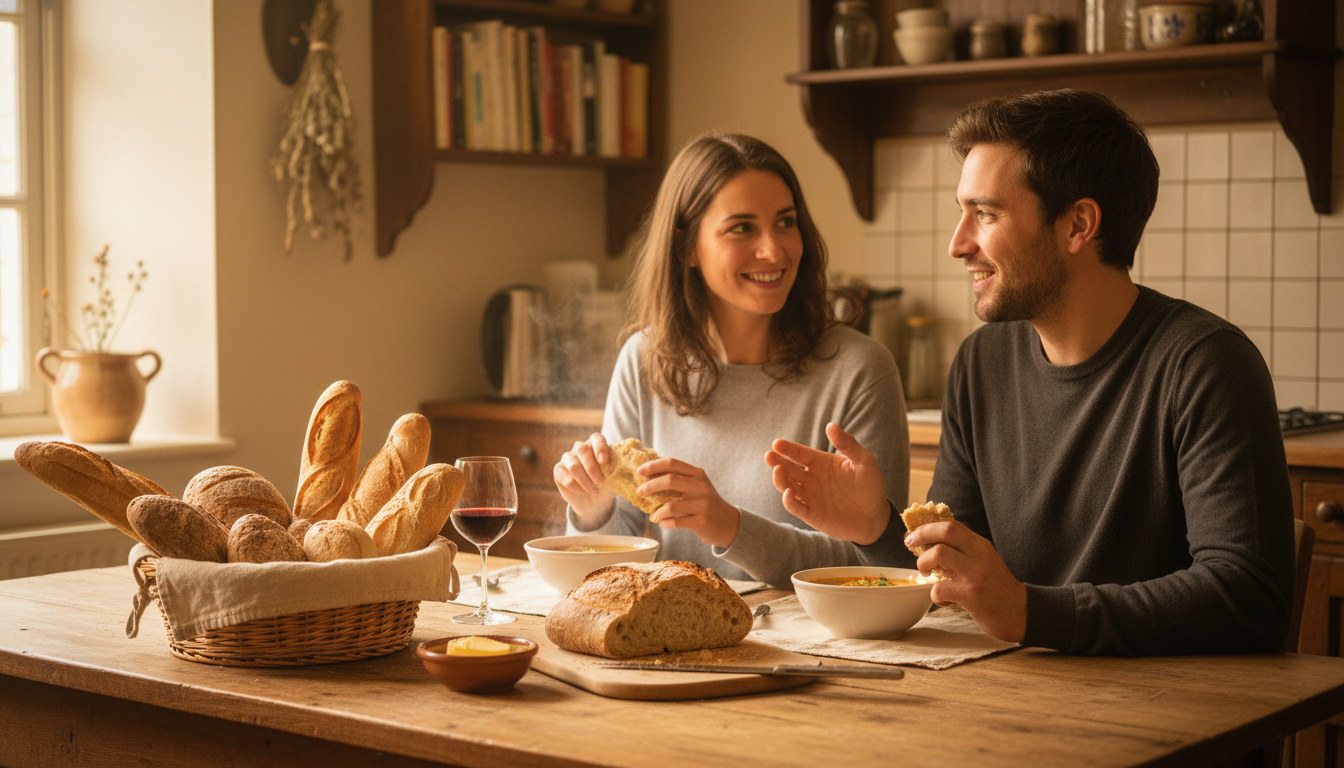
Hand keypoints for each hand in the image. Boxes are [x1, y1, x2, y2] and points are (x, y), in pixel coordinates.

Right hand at [552, 433, 615, 528]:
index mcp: (596, 444)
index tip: (604, 462)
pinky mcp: (558, 470)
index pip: (596, 438)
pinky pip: (565, 478)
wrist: (594, 500)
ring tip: (595, 491)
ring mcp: (568, 458)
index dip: (600, 448)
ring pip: (573, 466)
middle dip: (592, 468)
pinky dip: (576, 488)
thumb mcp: (617, 476)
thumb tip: (635, 465)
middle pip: (582, 450)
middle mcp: (580, 448)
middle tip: (601, 482)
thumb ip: (622, 468)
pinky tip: (583, 492)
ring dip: (585, 481)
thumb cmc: (607, 484)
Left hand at [637, 457, 739, 548]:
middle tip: (640, 492)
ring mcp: (702, 504)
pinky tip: (662, 523)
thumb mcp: (696, 486)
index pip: (672, 463)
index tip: (639, 471)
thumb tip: (647, 477)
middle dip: (650, 486)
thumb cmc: (705, 503)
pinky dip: (665, 523)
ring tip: (653, 516)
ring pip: (671, 505)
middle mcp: (701, 486)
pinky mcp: (701, 521)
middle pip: (670, 480)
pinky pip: (676, 522)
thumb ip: (678, 479)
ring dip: (657, 511)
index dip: (653, 466)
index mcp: (697, 474)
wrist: (728, 523)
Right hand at [763, 422, 889, 544]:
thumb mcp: (864, 461)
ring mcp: (809, 497)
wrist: (876, 516)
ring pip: (786, 486)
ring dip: (779, 479)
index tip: (777, 443)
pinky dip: (789, 501)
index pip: (800, 454)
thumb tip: (831, 425)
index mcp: (820, 463)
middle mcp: (811, 479)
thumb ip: (848, 444)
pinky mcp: (811, 514)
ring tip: (778, 470)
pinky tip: (788, 493)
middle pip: (788, 468)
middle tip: (769, 455)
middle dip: (777, 461)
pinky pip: (795, 507)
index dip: (788, 449)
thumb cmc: (870, 486)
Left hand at [905, 520, 1026, 642]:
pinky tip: (943, 600)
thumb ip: (964, 552)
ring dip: (923, 562)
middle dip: (921, 534)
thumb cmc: (997, 588)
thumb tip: (930, 543)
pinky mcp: (971, 595)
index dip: (928, 527)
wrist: (1021, 613)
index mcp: (981, 545)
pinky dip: (934, 594)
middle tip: (910, 545)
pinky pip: (940, 588)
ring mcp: (975, 574)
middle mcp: (979, 555)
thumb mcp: (985, 562)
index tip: (914, 535)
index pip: (952, 525)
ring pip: (939, 553)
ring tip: (926, 573)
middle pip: (945, 530)